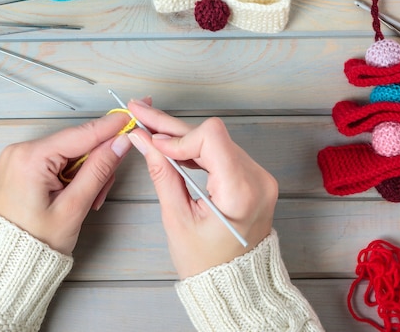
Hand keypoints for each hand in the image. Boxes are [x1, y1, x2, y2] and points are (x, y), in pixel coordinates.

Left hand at [0, 112, 132, 255]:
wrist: (9, 263)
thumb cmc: (36, 242)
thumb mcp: (74, 206)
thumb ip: (99, 169)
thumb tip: (120, 142)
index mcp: (30, 158)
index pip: (80, 135)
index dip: (109, 127)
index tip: (130, 118)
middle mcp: (20, 151)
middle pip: (75, 143)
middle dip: (96, 161)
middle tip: (103, 189)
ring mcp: (18, 157)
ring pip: (68, 152)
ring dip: (85, 171)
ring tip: (87, 200)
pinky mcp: (21, 165)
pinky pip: (55, 159)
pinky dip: (71, 173)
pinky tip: (75, 193)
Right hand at [126, 99, 277, 278]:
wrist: (234, 285)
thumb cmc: (206, 262)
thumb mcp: (177, 218)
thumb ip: (162, 173)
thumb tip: (144, 140)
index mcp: (242, 192)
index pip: (211, 138)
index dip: (177, 135)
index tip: (151, 141)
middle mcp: (258, 179)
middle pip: (212, 136)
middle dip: (172, 128)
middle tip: (140, 114)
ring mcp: (259, 177)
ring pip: (215, 141)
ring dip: (182, 136)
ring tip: (149, 128)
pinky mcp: (253, 178)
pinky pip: (222, 153)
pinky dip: (196, 149)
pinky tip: (170, 145)